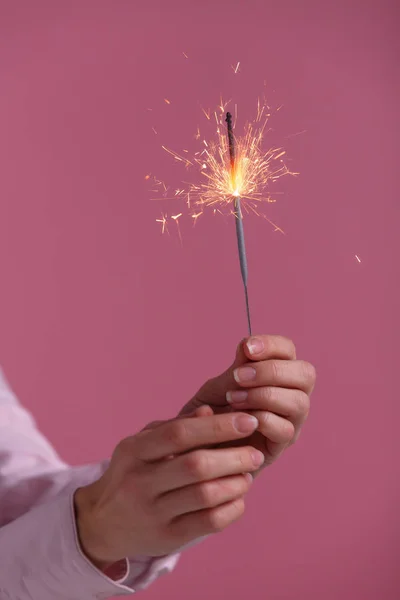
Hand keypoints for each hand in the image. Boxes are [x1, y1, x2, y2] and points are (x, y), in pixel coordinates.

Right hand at [74, 408, 263, 569]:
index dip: (218, 426)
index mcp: (134, 451)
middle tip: (256, 453)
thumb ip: (175, 426)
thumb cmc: (131, 473)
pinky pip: (207, 523)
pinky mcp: (166, 538)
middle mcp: (140, 482)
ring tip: (248, 475)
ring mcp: (151, 513)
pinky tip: (238, 498)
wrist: (101, 522)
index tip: (248, 421)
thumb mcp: (142, 444)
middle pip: (196, 466)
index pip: (180, 434)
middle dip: (234, 456)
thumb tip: (210, 411)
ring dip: (235, 483)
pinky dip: (231, 509)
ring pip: (205, 496)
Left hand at [179, 335, 315, 472]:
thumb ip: (235, 369)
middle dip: (271, 371)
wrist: (198, 449)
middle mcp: (292, 395)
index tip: (247, 348)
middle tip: (238, 377)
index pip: (288, 350)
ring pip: (299, 402)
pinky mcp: (281, 445)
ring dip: (263, 396)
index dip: (272, 345)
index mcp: (278, 373)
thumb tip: (248, 346)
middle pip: (306, 373)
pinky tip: (240, 420)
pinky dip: (262, 420)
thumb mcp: (218, 387)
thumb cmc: (212, 414)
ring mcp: (291, 422)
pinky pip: (285, 429)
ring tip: (233, 399)